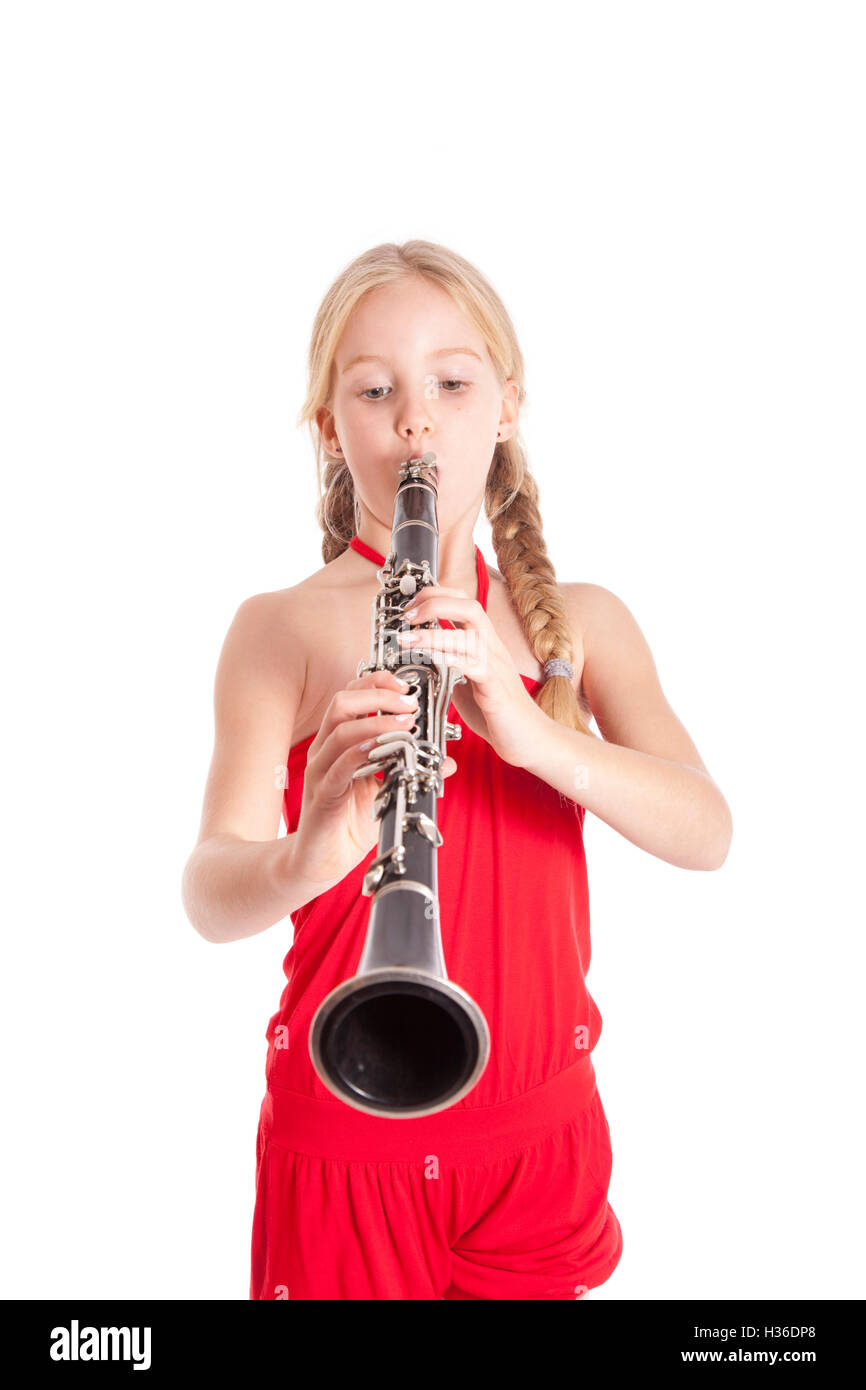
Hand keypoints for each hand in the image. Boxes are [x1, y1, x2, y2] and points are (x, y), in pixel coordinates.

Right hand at [295, 669, 456, 892]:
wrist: (322, 861)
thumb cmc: (350, 823)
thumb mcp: (387, 790)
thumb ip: (410, 771)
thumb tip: (446, 761)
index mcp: (338, 742)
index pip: (351, 696)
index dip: (377, 683)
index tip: (407, 686)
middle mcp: (325, 750)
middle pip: (343, 702)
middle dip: (379, 695)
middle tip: (410, 702)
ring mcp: (320, 771)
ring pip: (341, 729)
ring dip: (377, 721)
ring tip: (406, 723)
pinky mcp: (322, 795)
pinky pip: (339, 766)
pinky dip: (362, 752)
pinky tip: (383, 749)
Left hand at [396, 585, 545, 766]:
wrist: (528, 738)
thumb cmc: (496, 712)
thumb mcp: (465, 682)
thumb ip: (447, 666)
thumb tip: (418, 657)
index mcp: (484, 643)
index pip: (463, 603)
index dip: (436, 596)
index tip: (410, 605)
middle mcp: (492, 648)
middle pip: (468, 606)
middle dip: (435, 602)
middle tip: (407, 614)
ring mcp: (496, 666)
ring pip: (469, 634)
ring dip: (433, 634)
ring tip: (406, 639)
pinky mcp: (496, 688)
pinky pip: (476, 665)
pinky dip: (453, 660)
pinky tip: (435, 661)